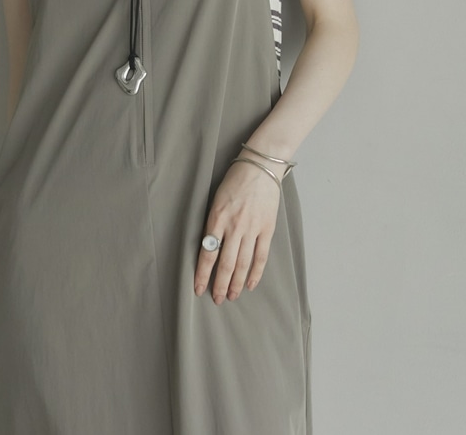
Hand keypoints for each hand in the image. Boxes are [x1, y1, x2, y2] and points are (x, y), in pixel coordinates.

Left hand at [194, 158, 280, 303]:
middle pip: (225, 264)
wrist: (260, 167)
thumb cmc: (235, 180)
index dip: (202, 274)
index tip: (198, 288)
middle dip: (219, 284)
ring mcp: (252, 229)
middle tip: (216, 299)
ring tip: (231, 296)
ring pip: (242, 264)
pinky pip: (261, 256)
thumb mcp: (216, 199)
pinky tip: (250, 284)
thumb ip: (213, 222)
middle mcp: (234, 226)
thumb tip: (209, 246)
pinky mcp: (267, 229)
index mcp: (217, 218)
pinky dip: (255, 273)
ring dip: (236, 283)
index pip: (207, 253)